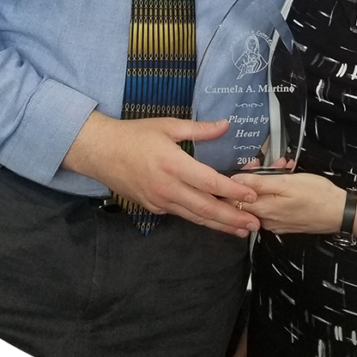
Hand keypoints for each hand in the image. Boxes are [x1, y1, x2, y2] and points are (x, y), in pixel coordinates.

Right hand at [62, 113, 258, 236]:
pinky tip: (214, 221)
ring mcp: (160, 201)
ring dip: (220, 225)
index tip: (252, 196)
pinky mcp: (153, 208)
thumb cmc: (134, 135)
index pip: (210, 183)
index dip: (233, 192)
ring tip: (241, 230)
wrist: (100, 152)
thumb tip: (225, 125)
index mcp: (174, 164)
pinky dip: (200, 219)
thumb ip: (199, 129)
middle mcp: (168, 188)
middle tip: (255, 225)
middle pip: (206, 208)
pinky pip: (181, 214)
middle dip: (233, 218)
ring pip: (195, 217)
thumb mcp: (168, 125)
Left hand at [232, 172, 344, 235]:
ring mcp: (275, 223)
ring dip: (269, 181)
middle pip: (248, 198)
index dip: (238, 180)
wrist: (340, 213)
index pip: (234, 199)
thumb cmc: (316, 195)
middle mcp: (265, 220)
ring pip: (262, 200)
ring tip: (285, 166)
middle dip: (257, 176)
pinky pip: (272, 205)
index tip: (250, 166)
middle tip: (273, 163)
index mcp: (263, 210)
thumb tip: (233, 181)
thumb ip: (258, 183)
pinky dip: (276, 191)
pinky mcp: (284, 223)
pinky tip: (288, 180)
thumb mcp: (287, 183)